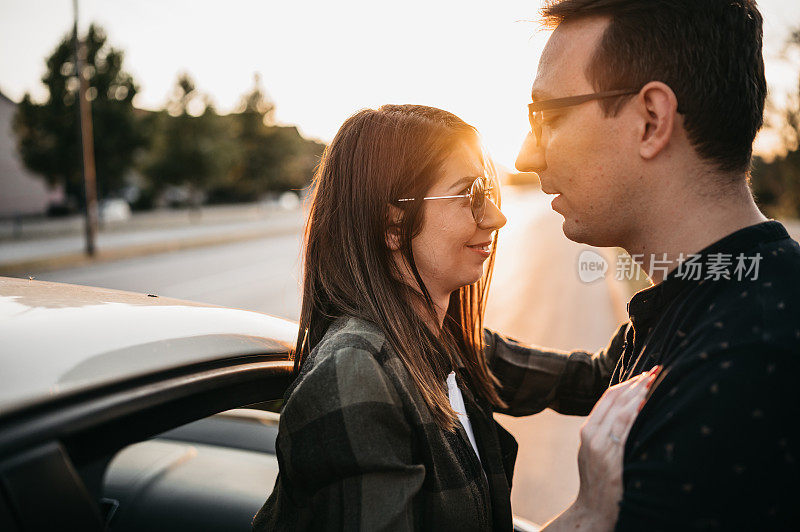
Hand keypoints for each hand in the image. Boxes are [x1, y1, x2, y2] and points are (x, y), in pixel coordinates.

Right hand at [574, 366, 659, 528]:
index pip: (608, 397)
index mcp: (587, 430)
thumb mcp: (594, 451)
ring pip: (621, 411)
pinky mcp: (612, 460)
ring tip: (656, 382)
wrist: (592, 510)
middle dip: (637, 383)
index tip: (644, 374)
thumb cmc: (598, 481)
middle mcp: (592, 435)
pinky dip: (637, 414)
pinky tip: (649, 404)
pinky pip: (626, 431)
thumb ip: (605, 432)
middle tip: (657, 371)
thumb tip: (630, 411)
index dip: (627, 383)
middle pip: (615, 399)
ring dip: (640, 394)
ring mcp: (601, 447)